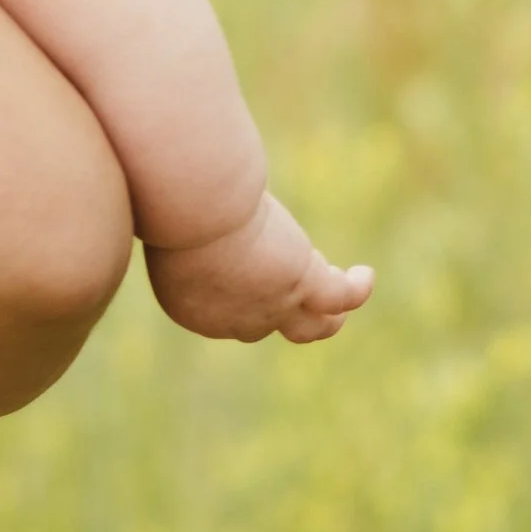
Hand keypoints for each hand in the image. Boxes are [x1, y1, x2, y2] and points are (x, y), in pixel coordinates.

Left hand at [143, 190, 373, 344]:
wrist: (191, 208)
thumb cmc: (169, 205)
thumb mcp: (168, 226)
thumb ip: (178, 238)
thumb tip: (181, 225)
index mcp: (194, 312)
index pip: (230, 316)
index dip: (247, 294)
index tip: (252, 262)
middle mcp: (235, 323)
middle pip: (267, 322)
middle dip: (278, 296)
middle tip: (282, 261)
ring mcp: (272, 308)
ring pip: (313, 327)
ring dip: (324, 311)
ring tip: (335, 283)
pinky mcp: (302, 285)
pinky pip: (341, 298)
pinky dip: (356, 288)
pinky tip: (362, 273)